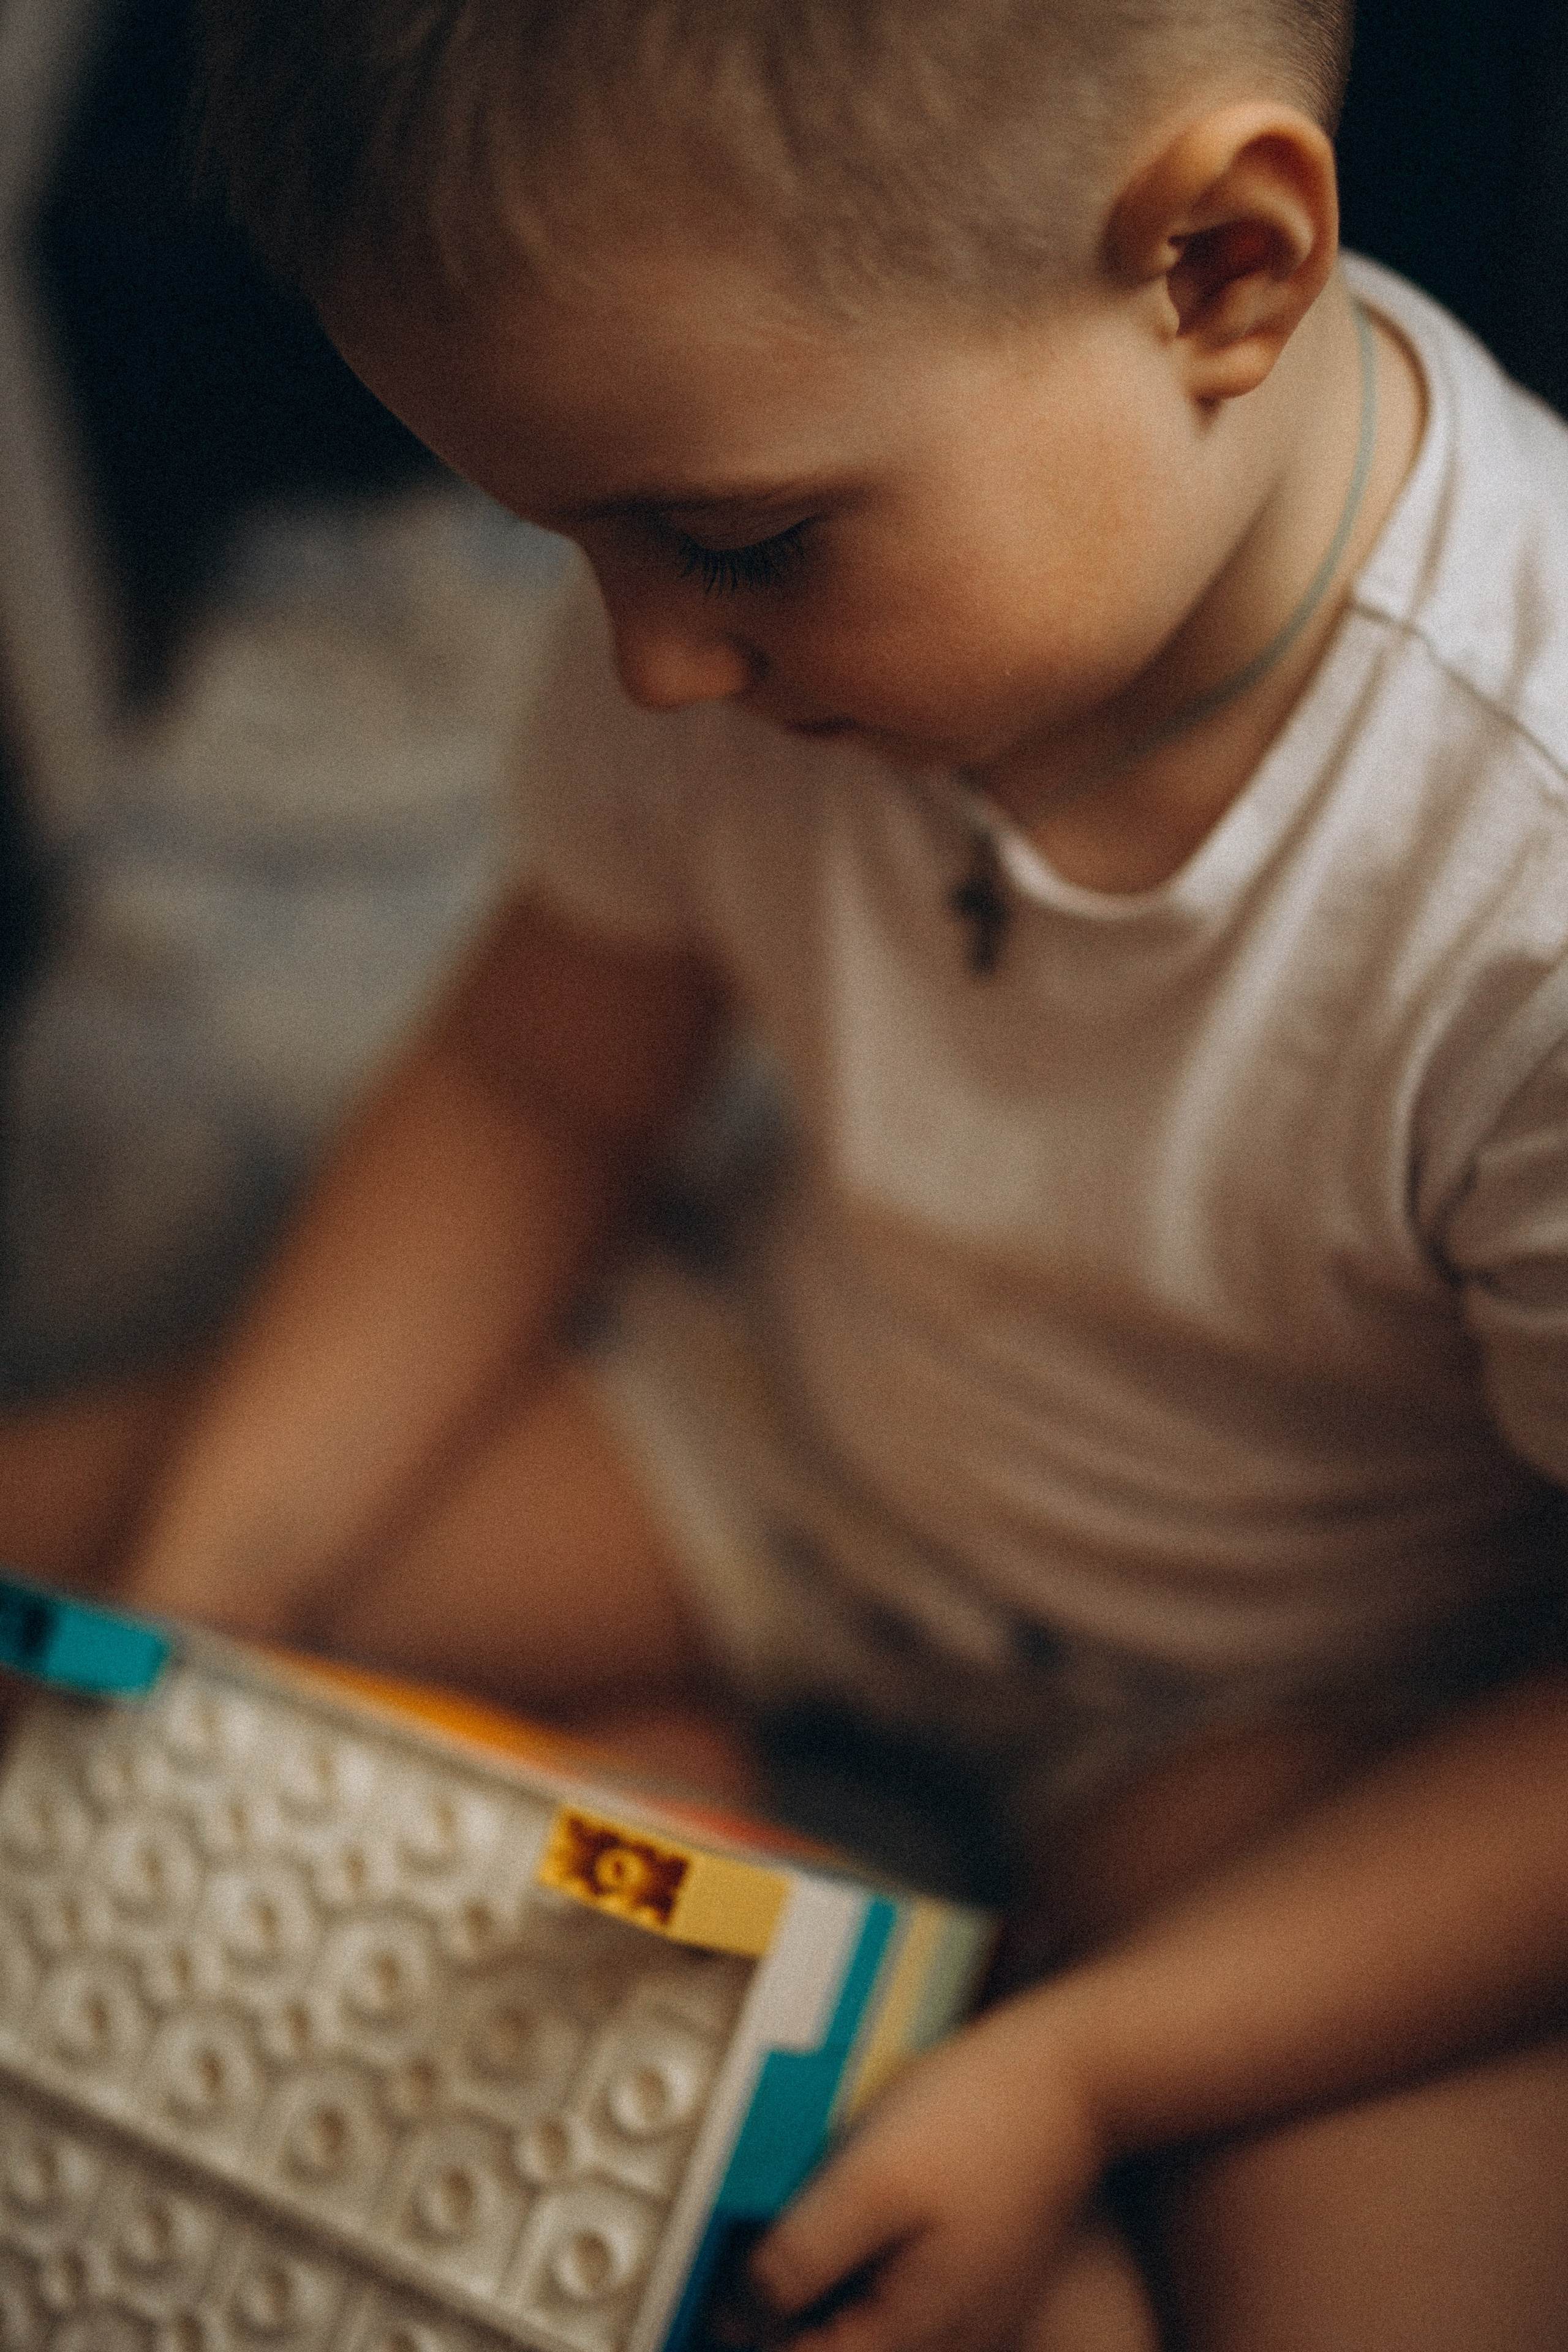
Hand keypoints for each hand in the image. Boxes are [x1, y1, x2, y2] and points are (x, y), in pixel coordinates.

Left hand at [720, 1996, 1108, 2351]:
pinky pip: (909, 2301)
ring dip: (827, 2294)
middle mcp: (952, 2340)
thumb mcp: (868, 2181)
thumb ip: (803, 2257)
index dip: (751, 2331)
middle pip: (842, 2350)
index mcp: (916, 2332)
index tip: (719, 2287)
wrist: (1071, 2076)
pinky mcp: (983, 2277)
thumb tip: (741, 2314)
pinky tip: (862, 2215)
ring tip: (809, 2222)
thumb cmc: (977, 2119)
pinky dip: (868, 2272)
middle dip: (791, 2315)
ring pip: (874, 2328)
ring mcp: (975, 2312)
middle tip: (754, 2251)